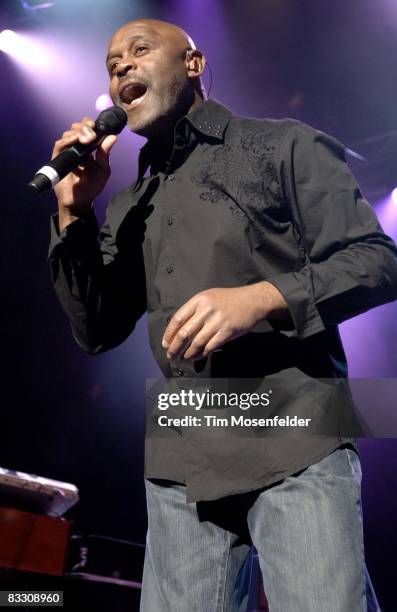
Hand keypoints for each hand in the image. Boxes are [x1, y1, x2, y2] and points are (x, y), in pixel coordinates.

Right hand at [52, 117, 117, 229]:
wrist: (79, 200)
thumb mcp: (102, 170)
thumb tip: (113, 137)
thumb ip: (105, 154)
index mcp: (88, 149)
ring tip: (85, 140)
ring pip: (68, 134)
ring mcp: (67, 152)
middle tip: (91, 135)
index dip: (89, 124)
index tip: (94, 125)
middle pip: (77, 128)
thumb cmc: (91, 186)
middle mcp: (77, 148)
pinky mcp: (58, 157)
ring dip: (77, 133)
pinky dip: (67, 140)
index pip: (87, 130)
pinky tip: (74, 141)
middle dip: (84, 127)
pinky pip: (59, 144)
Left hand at [161, 282, 287, 360]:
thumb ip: (194, 310)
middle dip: (175, 347)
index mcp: (199, 300)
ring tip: (183, 358)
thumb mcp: (209, 297)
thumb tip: (178, 330)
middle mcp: (206, 310)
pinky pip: (210, 347)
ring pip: (196, 343)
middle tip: (171, 355)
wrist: (253, 301)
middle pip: (184, 333)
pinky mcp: (227, 332)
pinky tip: (197, 357)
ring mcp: (217, 321)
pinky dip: (202, 354)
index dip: (169, 334)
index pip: (177, 319)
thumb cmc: (229, 300)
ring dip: (187, 353)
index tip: (165, 343)